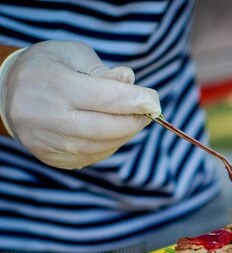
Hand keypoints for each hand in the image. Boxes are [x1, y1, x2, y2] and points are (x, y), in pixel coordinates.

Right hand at [0, 40, 160, 168]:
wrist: (7, 92)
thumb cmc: (48, 67)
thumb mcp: (73, 54)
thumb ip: (104, 72)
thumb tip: (132, 85)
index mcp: (53, 84)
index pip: (106, 98)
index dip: (138, 101)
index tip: (155, 101)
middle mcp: (47, 117)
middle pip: (108, 128)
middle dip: (135, 120)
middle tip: (147, 111)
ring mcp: (47, 142)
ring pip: (103, 146)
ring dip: (125, 133)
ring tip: (129, 117)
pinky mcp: (51, 158)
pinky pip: (93, 156)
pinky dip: (110, 144)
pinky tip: (109, 130)